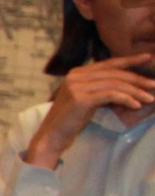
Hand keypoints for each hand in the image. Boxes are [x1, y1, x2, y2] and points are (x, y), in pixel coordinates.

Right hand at [26, 52, 154, 166]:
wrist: (51, 137)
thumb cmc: (70, 122)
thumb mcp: (88, 101)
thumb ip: (103, 90)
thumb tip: (130, 87)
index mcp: (77, 73)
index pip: (108, 63)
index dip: (129, 60)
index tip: (148, 58)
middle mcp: (76, 76)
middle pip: (115, 73)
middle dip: (138, 80)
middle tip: (154, 86)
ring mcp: (77, 86)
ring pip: (115, 84)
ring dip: (136, 92)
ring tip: (150, 99)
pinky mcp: (80, 98)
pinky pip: (111, 95)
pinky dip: (127, 99)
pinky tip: (136, 105)